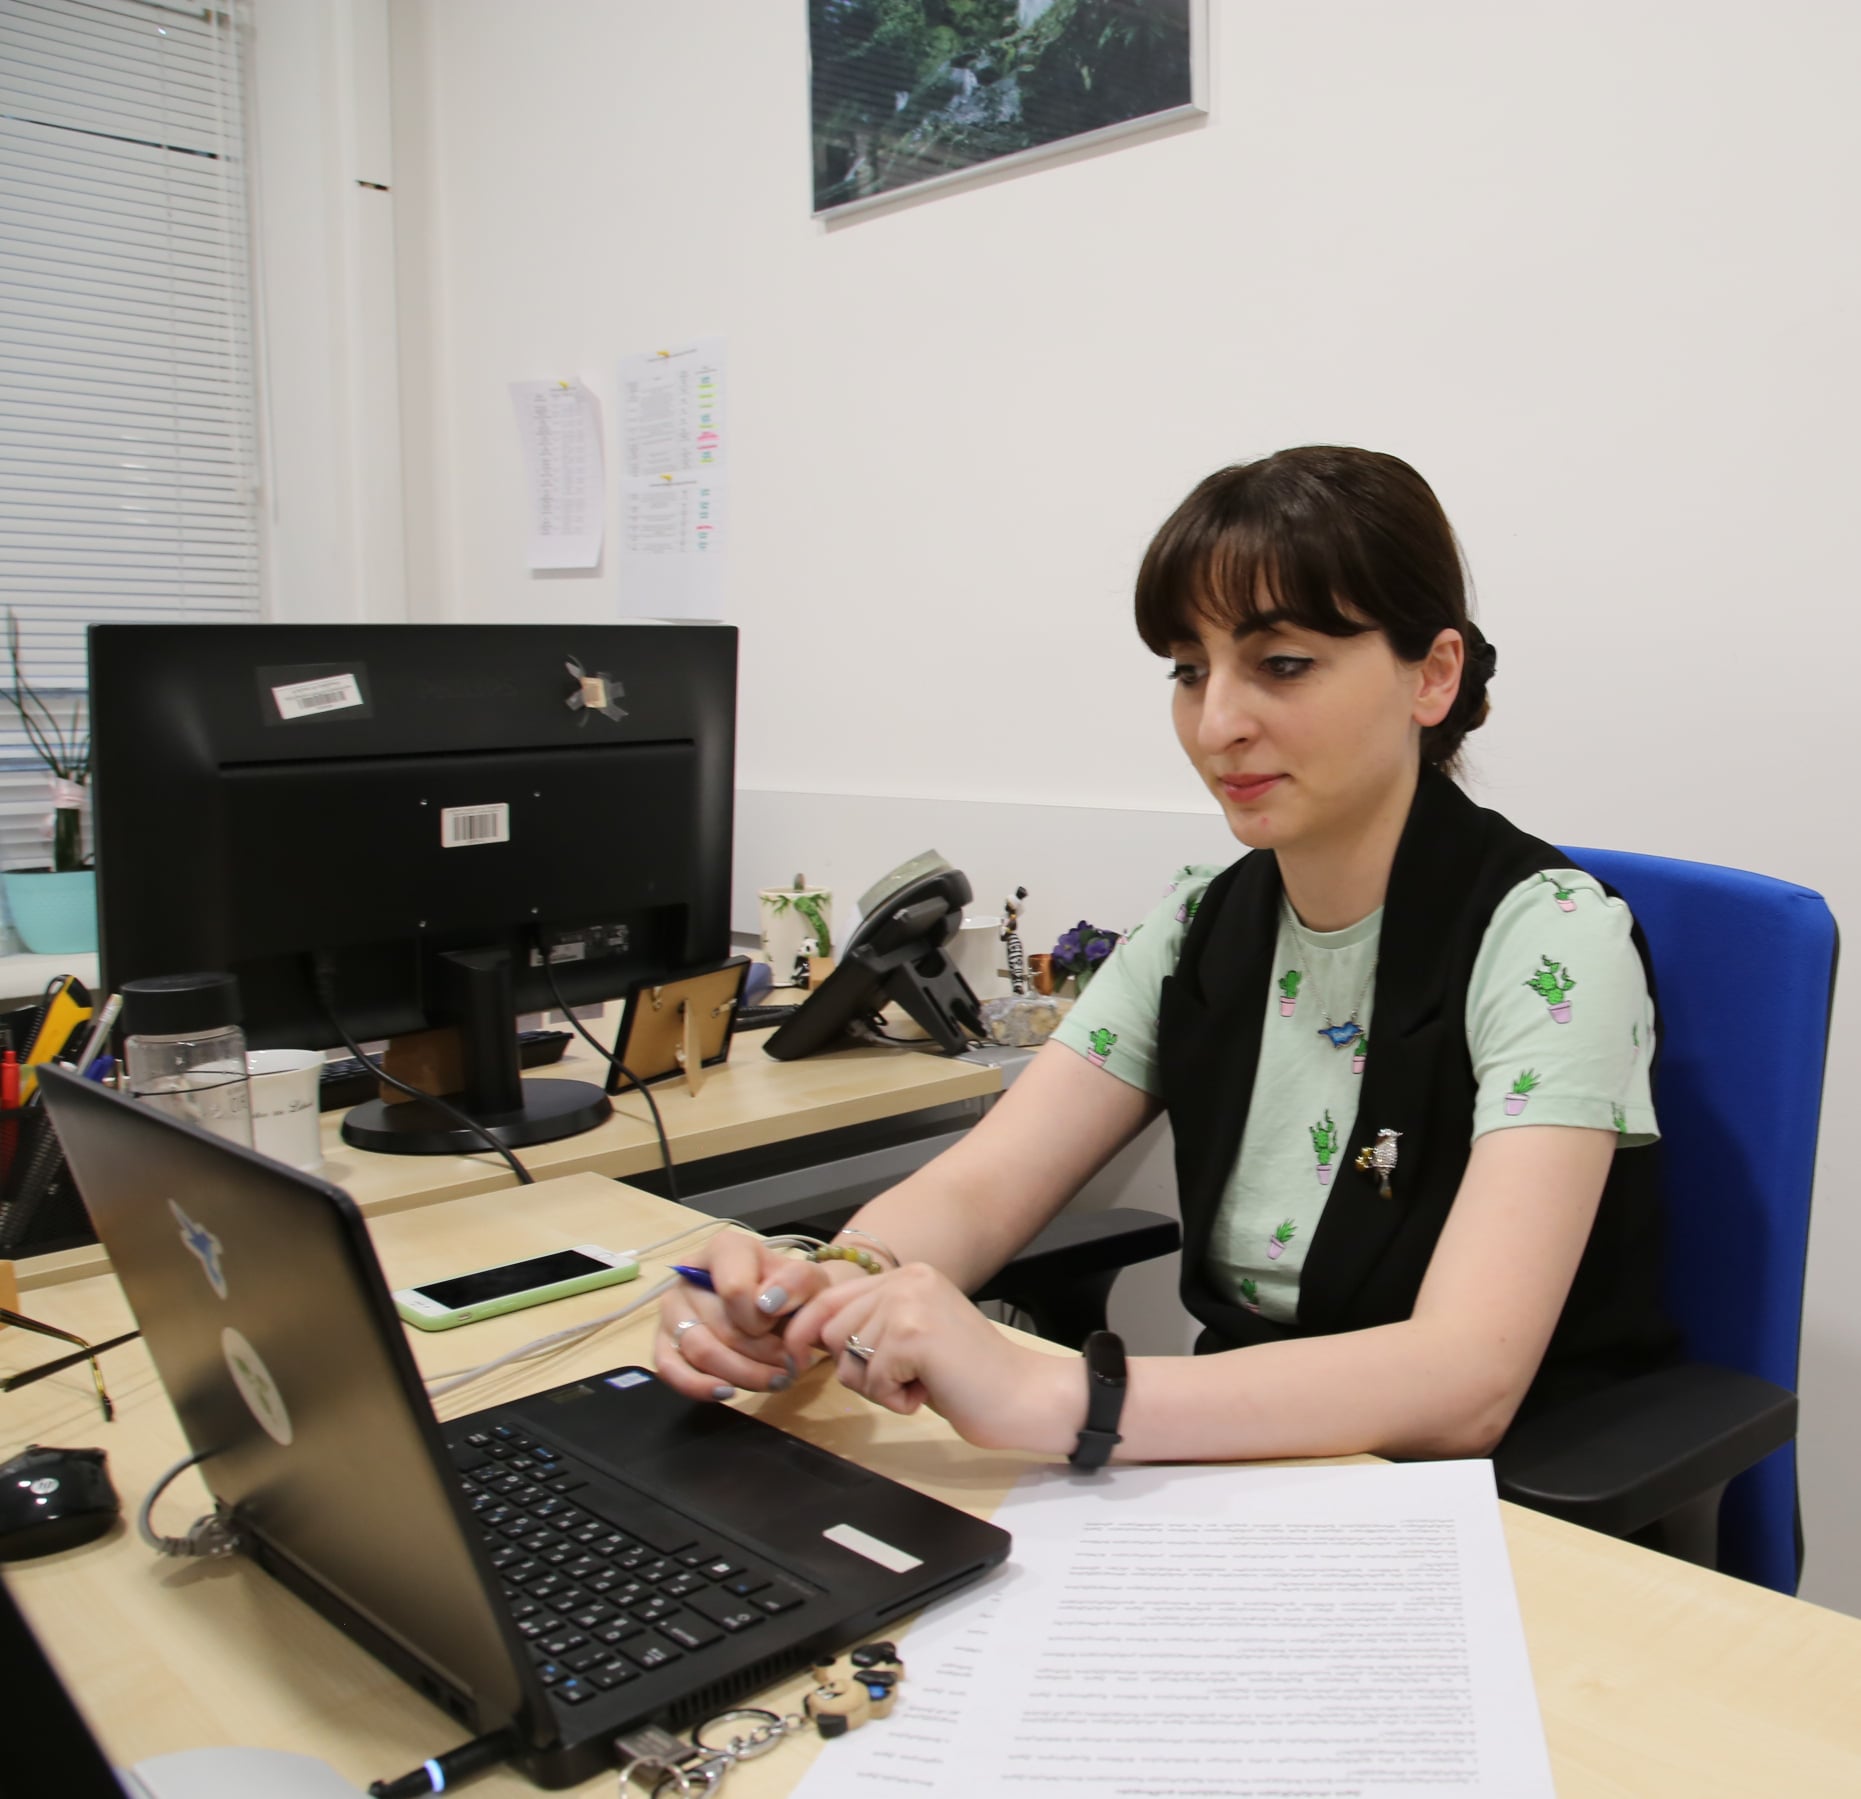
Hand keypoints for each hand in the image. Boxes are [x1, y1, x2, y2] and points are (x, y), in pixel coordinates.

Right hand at [654, 1233, 863, 1400]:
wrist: (784, 1311)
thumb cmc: (793, 1293)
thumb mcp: (811, 1281)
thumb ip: (798, 1282)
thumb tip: (767, 1303)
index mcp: (725, 1250)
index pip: (734, 1291)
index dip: (761, 1320)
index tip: (781, 1325)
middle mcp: (690, 1274)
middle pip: (721, 1327)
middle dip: (762, 1355)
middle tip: (790, 1366)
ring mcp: (673, 1309)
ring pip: (699, 1351)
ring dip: (742, 1374)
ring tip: (774, 1380)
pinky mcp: (665, 1341)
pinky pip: (669, 1369)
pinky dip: (698, 1386)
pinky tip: (727, 1391)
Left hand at [782, 1264, 1084, 1453]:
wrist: (1024, 1397)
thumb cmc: (968, 1379)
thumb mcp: (910, 1340)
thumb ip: (869, 1328)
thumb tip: (806, 1336)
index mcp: (907, 1275)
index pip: (830, 1297)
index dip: (807, 1332)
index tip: (798, 1358)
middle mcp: (907, 1279)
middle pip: (831, 1330)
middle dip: (856, 1369)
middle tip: (904, 1379)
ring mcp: (909, 1303)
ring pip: (848, 1359)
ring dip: (879, 1387)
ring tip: (922, 1382)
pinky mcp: (913, 1334)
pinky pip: (872, 1380)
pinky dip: (896, 1399)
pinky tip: (930, 1391)